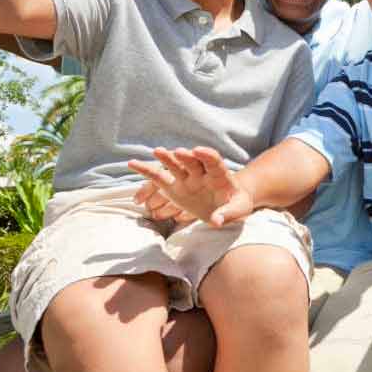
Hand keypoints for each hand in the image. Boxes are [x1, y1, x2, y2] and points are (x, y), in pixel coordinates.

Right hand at [127, 147, 252, 226]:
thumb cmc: (235, 204)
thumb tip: (216, 221)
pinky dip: (146, 170)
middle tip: (177, 151)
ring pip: (175, 166)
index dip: (207, 155)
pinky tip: (132, 163)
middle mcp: (201, 172)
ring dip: (166, 159)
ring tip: (157, 152)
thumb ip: (228, 213)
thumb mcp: (238, 208)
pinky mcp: (173, 186)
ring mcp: (186, 178)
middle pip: (192, 162)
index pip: (214, 162)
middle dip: (185, 157)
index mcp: (220, 175)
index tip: (199, 150)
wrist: (226, 203)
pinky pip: (159, 178)